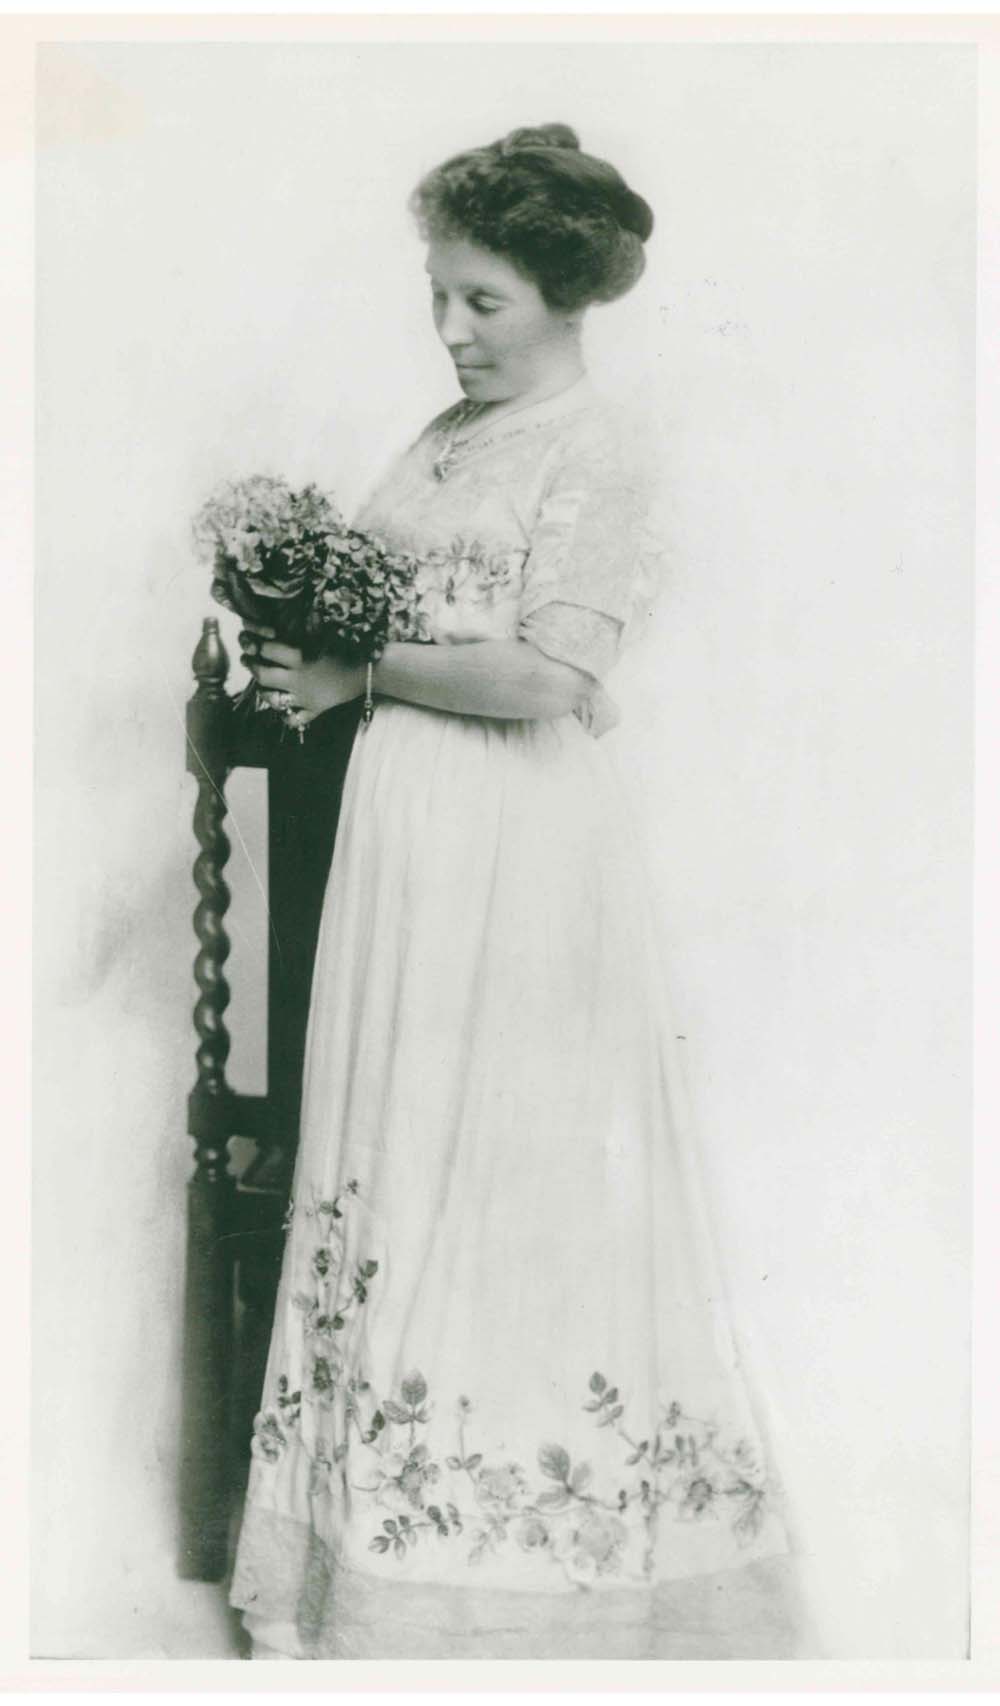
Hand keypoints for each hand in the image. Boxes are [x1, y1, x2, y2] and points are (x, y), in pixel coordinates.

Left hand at [239, 625, 365, 716]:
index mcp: (300, 656)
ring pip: (273, 700)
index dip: (256, 642)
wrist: (370, 669)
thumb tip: (279, 619)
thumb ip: (301, 626)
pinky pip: (294, 719)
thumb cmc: (348, 646)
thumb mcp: (323, 631)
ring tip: (262, 683)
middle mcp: (298, 679)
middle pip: (263, 675)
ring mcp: (305, 697)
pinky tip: (286, 706)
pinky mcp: (315, 710)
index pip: (266, 649)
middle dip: (252, 666)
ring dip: (263, 691)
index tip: (253, 638)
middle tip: (248, 659)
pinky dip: (287, 715)